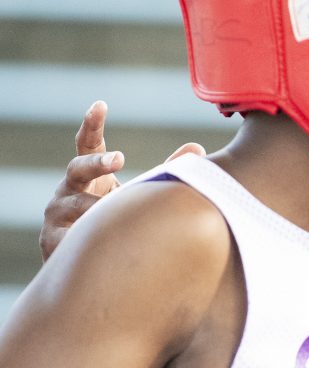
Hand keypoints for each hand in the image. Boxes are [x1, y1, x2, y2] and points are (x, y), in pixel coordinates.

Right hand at [39, 101, 205, 260]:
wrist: (89, 262)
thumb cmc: (117, 219)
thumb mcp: (139, 194)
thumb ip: (166, 171)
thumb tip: (198, 149)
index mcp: (89, 174)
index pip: (87, 144)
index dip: (92, 125)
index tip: (100, 105)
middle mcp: (68, 188)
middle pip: (77, 167)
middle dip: (97, 163)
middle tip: (119, 159)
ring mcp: (56, 212)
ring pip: (76, 204)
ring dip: (96, 206)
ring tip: (112, 210)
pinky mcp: (51, 240)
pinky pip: (69, 236)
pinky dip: (84, 236)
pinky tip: (95, 238)